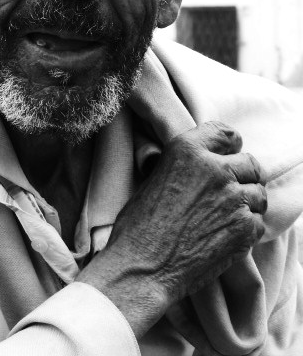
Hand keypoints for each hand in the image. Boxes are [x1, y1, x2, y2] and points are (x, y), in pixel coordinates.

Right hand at [78, 121, 266, 337]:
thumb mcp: (156, 175)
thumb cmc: (139, 224)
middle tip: (228, 192)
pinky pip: (258, 222)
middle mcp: (215, 168)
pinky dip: (247, 229)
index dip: (230, 146)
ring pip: (258, 193)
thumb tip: (204, 165)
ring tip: (226, 217)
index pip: (227, 134)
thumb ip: (187, 164)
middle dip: (242, 176)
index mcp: (188, 149)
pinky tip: (225, 236)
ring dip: (247, 203)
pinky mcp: (244, 228)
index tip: (228, 155)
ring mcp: (233, 197)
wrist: (142, 265)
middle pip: (250, 163)